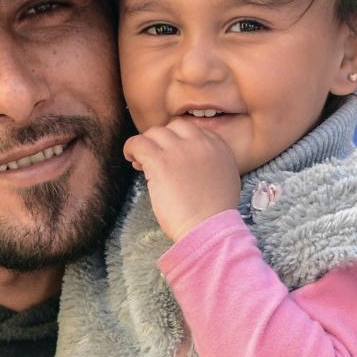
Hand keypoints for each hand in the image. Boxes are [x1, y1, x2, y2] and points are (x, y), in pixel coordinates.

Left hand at [125, 119, 241, 240]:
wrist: (208, 229)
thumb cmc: (214, 214)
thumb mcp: (226, 179)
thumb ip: (212, 162)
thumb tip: (190, 160)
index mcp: (219, 147)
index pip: (193, 131)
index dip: (178, 142)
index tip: (171, 156)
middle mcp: (201, 143)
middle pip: (174, 127)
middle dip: (163, 140)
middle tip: (155, 157)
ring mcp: (180, 150)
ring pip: (155, 132)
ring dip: (146, 145)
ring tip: (141, 162)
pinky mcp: (161, 161)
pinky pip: (138, 143)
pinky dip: (131, 148)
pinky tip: (132, 160)